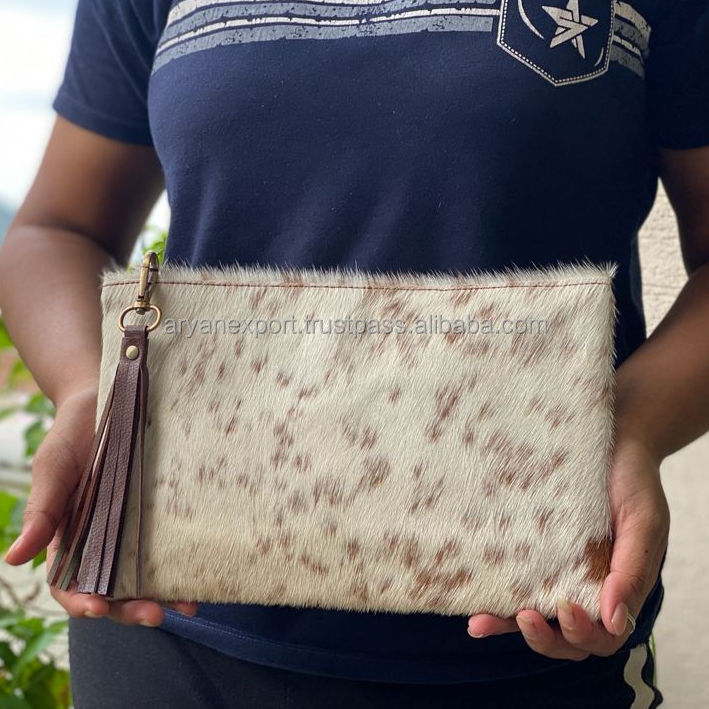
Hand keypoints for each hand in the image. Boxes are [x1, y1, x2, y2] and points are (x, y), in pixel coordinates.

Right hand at [3, 385, 197, 624]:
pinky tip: (201, 576)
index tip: (96, 609)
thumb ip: (41, 511)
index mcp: (69, 538)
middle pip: (113, 589)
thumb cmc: (72, 435)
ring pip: (145, 575)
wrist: (109, 398)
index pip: (70, 583)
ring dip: (163, 595)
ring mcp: (133, 529)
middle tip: (154, 616)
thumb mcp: (53, 469)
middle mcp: (102, 541)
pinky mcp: (159, 514)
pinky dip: (182, 564)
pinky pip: (169, 544)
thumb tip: (13, 559)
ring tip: (187, 607)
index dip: (81, 601)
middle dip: (129, 609)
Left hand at [467, 435, 669, 659]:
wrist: (612, 441)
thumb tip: (613, 620)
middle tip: (525, 616)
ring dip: (508, 626)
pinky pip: (514, 582)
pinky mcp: (530, 550)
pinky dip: (495, 600)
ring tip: (481, 622)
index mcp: (618, 588)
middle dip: (544, 637)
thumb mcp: (644, 522)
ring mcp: (555, 571)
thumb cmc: (633, 482)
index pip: (602, 635)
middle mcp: (583, 587)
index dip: (583, 633)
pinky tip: (473, 606)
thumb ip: (632, 570)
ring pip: (534, 616)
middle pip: (565, 637)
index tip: (566, 607)